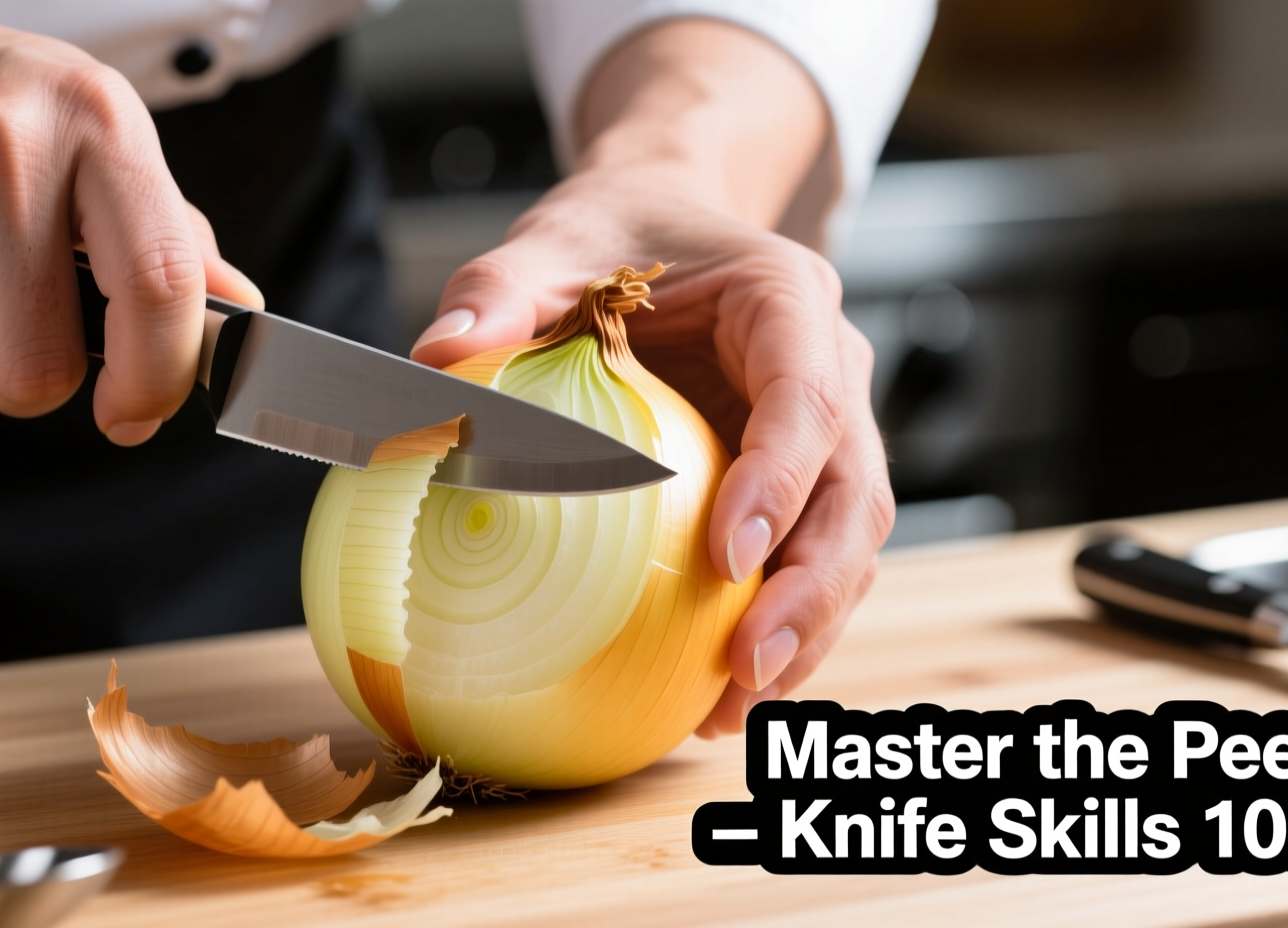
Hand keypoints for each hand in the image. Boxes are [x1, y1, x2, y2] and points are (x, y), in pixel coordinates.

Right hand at [0, 0, 261, 442]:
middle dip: (30, 377)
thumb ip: (170, 233)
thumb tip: (239, 317)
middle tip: (10, 315)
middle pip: (43, 367)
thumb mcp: (92, 135)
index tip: (133, 413)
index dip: (155, 376)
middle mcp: (7, 149)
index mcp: (99, 125)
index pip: (159, 282)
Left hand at [409, 19, 894, 735]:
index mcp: (787, 303)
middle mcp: (831, 369)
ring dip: (804, 631)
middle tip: (744, 669)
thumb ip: (500, 290)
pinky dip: (771, 625)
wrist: (664, 225)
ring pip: (848, 542)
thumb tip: (434, 361)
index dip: (780, 483)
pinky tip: (709, 694)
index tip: (725, 556)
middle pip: (853, 494)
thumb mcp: (551, 241)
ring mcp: (827, 432)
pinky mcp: (800, 481)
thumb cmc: (613, 232)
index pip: (807, 400)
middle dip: (813, 590)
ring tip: (728, 711)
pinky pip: (803, 559)